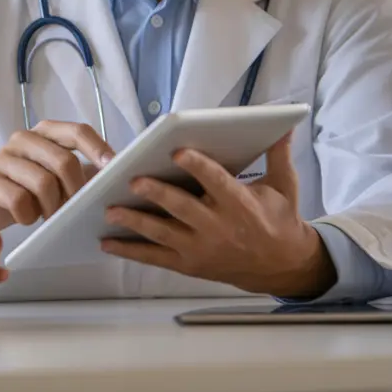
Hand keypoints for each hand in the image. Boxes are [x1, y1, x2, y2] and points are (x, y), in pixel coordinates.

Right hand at [0, 121, 114, 233]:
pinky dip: (28, 215)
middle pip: (64, 161)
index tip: (114, 168)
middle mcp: (23, 139)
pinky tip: (26, 218)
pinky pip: (18, 200)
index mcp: (45, 133)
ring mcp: (3, 158)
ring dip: (52, 207)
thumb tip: (117, 179)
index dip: (98, 148)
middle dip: (75, 191)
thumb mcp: (54, 178)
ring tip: (49, 217)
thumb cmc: (24, 190)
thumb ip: (81, 173)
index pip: (77, 131)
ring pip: (42, 183)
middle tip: (75, 210)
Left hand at [100, 132, 335, 297]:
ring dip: (135, 221)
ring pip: (162, 234)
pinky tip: (107, 241)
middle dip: (157, 194)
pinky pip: (155, 257)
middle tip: (133, 180)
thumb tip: (284, 125)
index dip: (198, 167)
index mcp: (240, 205)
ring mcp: (201, 249)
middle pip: (182, 209)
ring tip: (110, 209)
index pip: (216, 182)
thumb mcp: (284, 187)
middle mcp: (218, 228)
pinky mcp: (189, 264)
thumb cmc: (280, 222)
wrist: (283, 267)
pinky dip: (130, 250)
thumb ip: (278, 155)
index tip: (178, 150)